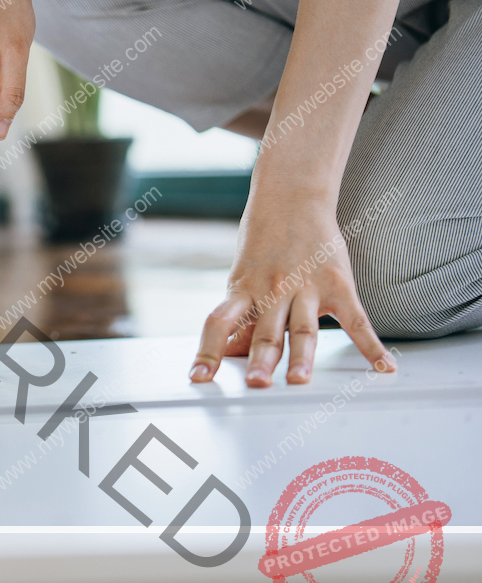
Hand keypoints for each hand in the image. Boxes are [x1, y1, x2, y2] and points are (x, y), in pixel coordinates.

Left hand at [190, 191, 395, 386]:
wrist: (291, 198)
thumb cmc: (262, 244)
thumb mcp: (242, 279)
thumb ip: (242, 318)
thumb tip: (228, 355)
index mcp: (243, 291)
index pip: (219, 323)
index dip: (207, 351)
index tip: (198, 378)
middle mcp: (272, 292)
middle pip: (265, 331)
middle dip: (260, 359)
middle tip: (256, 383)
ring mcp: (306, 289)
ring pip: (303, 329)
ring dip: (301, 357)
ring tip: (298, 380)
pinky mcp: (337, 286)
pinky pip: (356, 320)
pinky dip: (371, 346)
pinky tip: (383, 367)